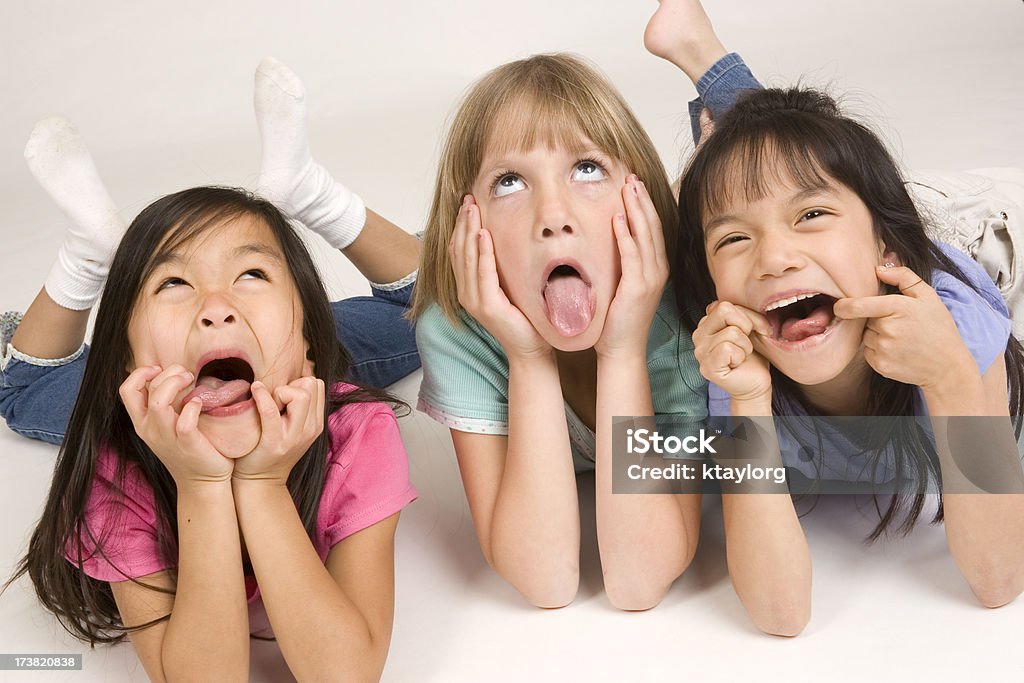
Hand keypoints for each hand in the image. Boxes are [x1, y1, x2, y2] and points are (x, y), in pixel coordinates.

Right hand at [119, 364, 232, 484]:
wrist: (202, 482)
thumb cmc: (189, 448)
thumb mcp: (168, 425)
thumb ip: (164, 404)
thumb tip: (170, 375)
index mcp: (143, 422)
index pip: (126, 390)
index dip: (140, 373)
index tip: (160, 368)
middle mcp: (149, 429)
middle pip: (140, 390)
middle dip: (164, 373)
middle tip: (185, 374)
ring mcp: (166, 437)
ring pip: (159, 402)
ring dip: (175, 384)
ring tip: (192, 381)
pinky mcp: (187, 444)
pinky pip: (185, 421)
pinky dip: (193, 406)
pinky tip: (200, 403)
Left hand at [232, 363, 325, 486]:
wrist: (260, 481)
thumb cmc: (270, 448)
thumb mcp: (293, 427)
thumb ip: (297, 406)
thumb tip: (292, 375)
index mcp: (316, 422)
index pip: (317, 384)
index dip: (298, 384)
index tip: (283, 399)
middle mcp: (311, 428)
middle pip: (311, 384)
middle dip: (291, 386)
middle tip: (276, 403)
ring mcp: (296, 436)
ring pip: (300, 394)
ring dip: (280, 393)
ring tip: (269, 407)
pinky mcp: (275, 441)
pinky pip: (271, 410)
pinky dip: (262, 396)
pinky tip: (254, 390)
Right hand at [449, 194, 549, 359]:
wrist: (531, 348)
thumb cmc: (524, 317)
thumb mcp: (510, 286)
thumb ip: (502, 267)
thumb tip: (505, 239)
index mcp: (469, 287)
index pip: (459, 250)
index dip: (461, 226)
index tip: (468, 203)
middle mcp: (466, 293)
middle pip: (458, 250)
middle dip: (463, 222)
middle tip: (468, 199)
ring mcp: (473, 300)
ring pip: (467, 258)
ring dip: (469, 231)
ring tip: (472, 209)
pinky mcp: (486, 306)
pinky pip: (483, 273)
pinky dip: (482, 253)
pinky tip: (483, 234)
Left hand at [595, 176, 668, 359]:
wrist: (621, 348)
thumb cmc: (618, 319)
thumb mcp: (623, 285)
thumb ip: (622, 263)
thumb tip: (609, 239)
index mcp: (655, 267)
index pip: (652, 228)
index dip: (644, 205)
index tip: (634, 185)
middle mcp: (658, 269)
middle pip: (652, 226)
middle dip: (642, 199)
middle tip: (632, 177)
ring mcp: (650, 278)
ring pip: (645, 235)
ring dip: (636, 209)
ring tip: (627, 188)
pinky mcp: (637, 287)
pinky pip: (632, 255)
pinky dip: (626, 235)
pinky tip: (618, 218)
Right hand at [692, 301, 772, 402]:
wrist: (755, 383)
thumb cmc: (753, 356)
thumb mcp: (749, 327)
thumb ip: (742, 313)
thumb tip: (748, 303)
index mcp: (706, 323)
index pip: (725, 304)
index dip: (747, 315)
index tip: (758, 329)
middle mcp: (698, 335)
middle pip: (725, 311)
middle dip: (747, 325)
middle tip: (749, 343)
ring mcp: (700, 352)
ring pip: (731, 332)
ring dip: (745, 345)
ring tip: (742, 355)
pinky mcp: (707, 367)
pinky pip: (728, 348)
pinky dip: (740, 356)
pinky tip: (737, 363)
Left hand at [833, 264, 974, 388]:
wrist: (948, 366)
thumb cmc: (938, 328)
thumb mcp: (928, 296)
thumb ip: (903, 277)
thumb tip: (879, 268)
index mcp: (898, 308)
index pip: (857, 306)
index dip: (843, 305)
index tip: (839, 305)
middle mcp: (888, 329)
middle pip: (864, 319)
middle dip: (874, 319)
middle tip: (898, 324)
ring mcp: (883, 348)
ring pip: (865, 336)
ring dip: (876, 335)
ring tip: (900, 338)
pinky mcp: (880, 365)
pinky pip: (868, 352)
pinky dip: (878, 350)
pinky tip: (897, 350)